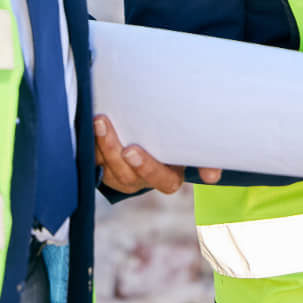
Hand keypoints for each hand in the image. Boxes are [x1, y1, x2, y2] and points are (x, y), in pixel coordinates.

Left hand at [94, 114, 221, 193]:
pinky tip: (89, 125)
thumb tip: (213, 177)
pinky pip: (94, 160)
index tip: (133, 151)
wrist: (150, 137)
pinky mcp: (102, 168)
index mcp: (168, 177)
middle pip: (128, 174)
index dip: (147, 167)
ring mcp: (119, 176)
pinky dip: (91, 143)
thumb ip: (205, 159)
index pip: (162, 181)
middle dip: (115, 151)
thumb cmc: (176, 141)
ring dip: (102, 144)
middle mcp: (141, 180)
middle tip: (110, 131)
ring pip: (108, 166)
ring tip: (98, 121)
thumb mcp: (191, 148)